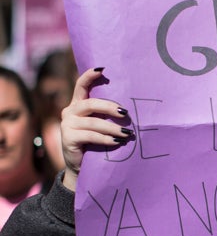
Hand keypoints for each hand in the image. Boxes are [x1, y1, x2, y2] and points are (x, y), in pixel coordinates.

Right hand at [61, 68, 132, 190]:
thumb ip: (106, 115)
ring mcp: (67, 124)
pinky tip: (116, 142)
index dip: (90, 76)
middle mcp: (69, 111)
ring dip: (112, 128)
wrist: (81, 166)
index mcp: (77, 104)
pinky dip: (105, 139)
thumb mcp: (100, 125)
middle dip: (110, 107)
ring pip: (93, 122)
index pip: (81, 85)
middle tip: (126, 114)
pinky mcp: (68, 138)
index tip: (103, 69)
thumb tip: (129, 109)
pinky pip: (90, 136)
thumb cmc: (95, 142)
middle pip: (90, 103)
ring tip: (127, 133)